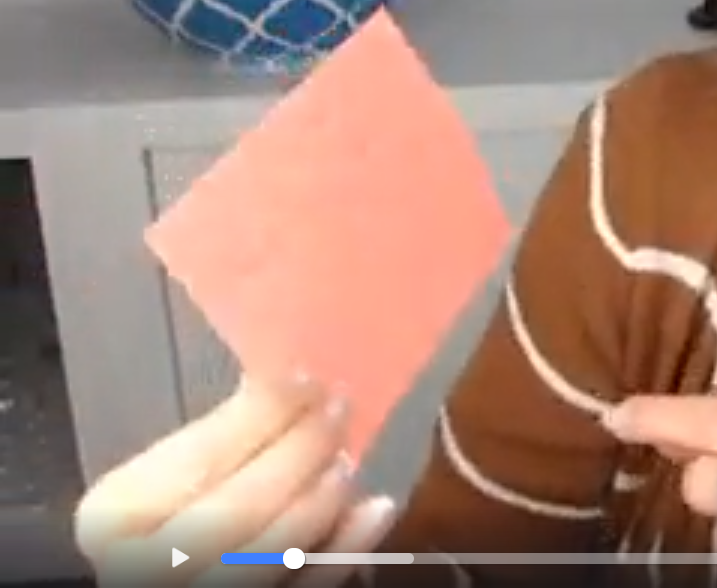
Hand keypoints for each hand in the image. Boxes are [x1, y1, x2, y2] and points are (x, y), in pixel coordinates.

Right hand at [73, 375, 395, 586]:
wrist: (173, 569)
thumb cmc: (169, 514)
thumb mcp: (168, 477)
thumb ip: (218, 441)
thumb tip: (281, 377)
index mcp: (112, 517)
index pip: (198, 462)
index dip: (259, 418)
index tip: (306, 377)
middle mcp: (142, 565)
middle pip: (235, 509)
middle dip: (297, 454)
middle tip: (339, 407)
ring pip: (267, 556)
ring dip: (319, 500)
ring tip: (349, 458)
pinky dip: (345, 549)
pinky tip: (376, 508)